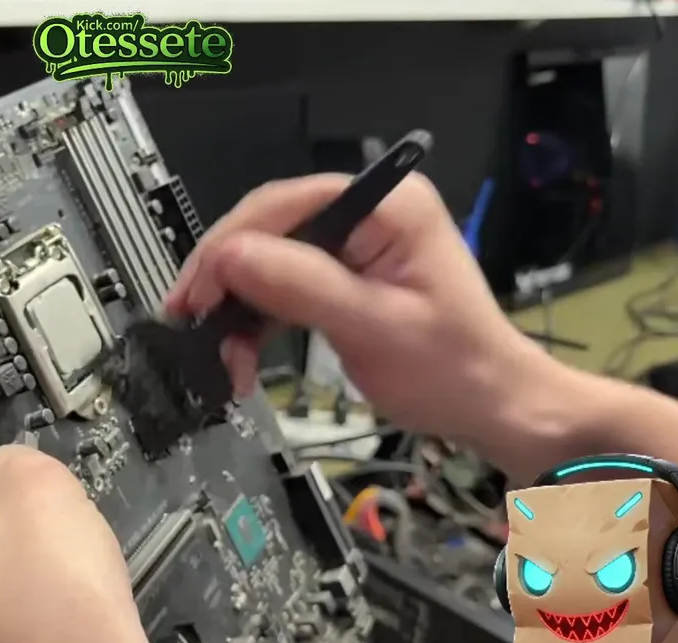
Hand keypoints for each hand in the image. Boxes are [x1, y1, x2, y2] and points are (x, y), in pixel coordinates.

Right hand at [164, 173, 552, 441]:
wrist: (489, 405)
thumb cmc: (452, 368)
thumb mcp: (372, 326)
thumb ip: (300, 285)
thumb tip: (230, 257)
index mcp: (387, 204)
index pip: (286, 202)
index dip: (231, 245)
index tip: (198, 292)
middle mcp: (367, 212)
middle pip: (268, 228)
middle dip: (224, 279)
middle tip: (188, 321)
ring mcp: (353, 244)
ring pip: (267, 261)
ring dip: (236, 309)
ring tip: (217, 354)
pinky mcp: (342, 276)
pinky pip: (282, 287)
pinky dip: (256, 322)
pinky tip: (240, 356)